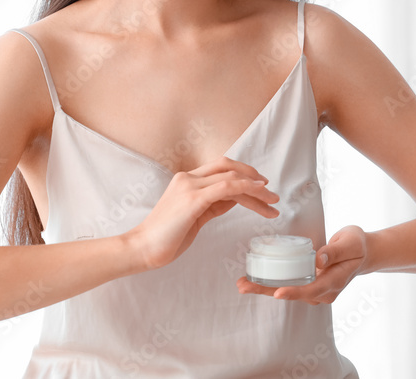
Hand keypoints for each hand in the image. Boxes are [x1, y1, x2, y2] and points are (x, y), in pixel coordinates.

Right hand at [125, 156, 279, 271]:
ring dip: (256, 189)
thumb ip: (212, 204)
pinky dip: (246, 188)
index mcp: (186, 180)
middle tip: (271, 192)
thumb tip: (233, 199)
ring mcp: (190, 186)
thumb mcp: (194, 216)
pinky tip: (260, 194)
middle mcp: (187, 178)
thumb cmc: (166, 237)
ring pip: (231, 177)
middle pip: (228, 166)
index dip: (243, 174)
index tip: (261, 186)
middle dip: (253, 176)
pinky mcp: (193, 199)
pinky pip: (227, 188)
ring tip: (273, 202)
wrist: (142, 248)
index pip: (220, 168)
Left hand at [236, 225, 367, 304]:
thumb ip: (336, 251)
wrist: (363, 253)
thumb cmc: (356, 245)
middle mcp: (323, 291)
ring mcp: (316, 290)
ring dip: (264, 288)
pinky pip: (288, 285)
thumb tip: (318, 258)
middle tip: (243, 286)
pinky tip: (253, 279)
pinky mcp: (309, 284)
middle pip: (293, 293)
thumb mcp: (351, 243)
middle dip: (267, 291)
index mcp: (334, 281)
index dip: (294, 292)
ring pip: (287, 291)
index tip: (277, 293)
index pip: (312, 289)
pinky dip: (270, 283)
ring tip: (242, 283)